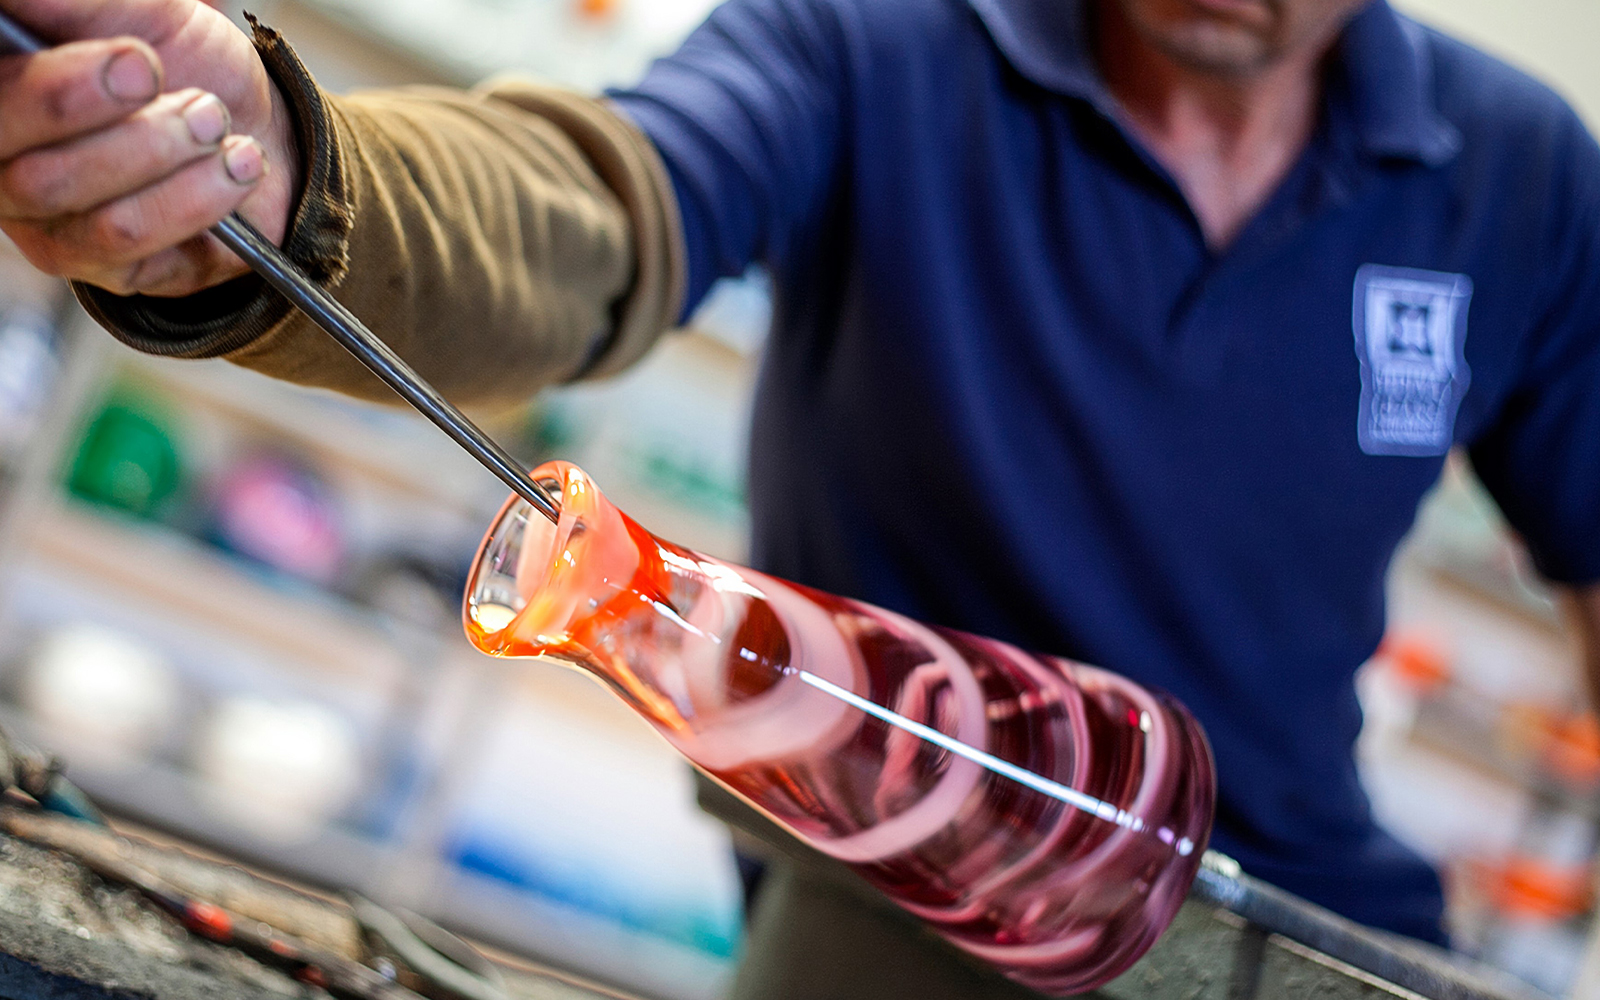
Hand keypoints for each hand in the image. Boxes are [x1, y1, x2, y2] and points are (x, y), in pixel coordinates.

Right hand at [0, 0, 298, 296]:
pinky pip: (128, 238)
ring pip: (68, 196)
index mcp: (3, 95)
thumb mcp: (139, 13)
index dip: (49, 84)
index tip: (133, 56)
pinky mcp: (102, 267)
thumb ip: (73, 7)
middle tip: (153, 72)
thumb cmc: (185, 65)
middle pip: (9, 150)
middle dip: (87, 107)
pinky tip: (237, 163)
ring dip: (158, 149)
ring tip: (214, 120)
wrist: (259, 130)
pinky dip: (196, 195)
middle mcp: (5, 163)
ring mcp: (45, 222)